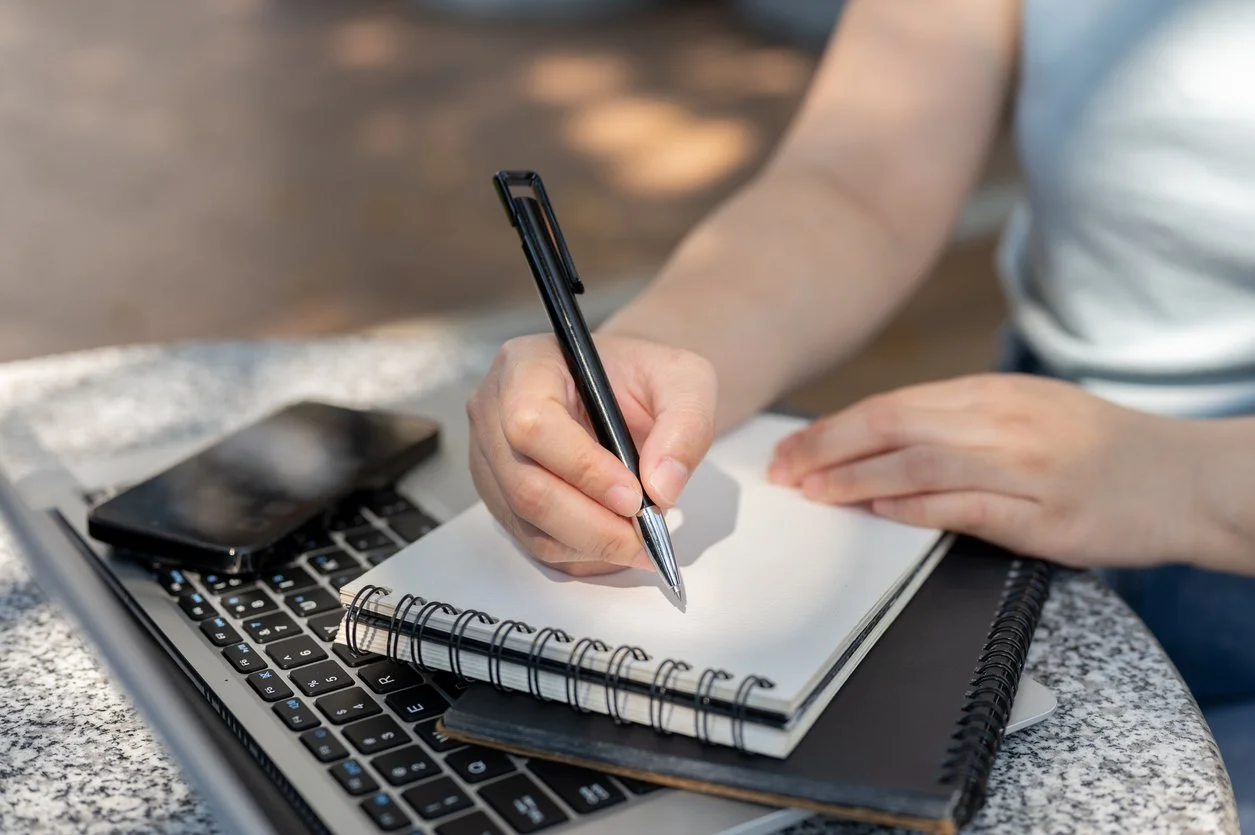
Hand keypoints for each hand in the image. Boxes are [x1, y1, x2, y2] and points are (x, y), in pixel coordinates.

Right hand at [467, 333, 716, 575]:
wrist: (624, 390)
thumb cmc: (645, 377)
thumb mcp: (685, 380)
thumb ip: (685, 425)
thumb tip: (662, 488)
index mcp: (526, 366)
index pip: (534, 425)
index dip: (583, 469)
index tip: (635, 497)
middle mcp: (493, 411)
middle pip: (526, 486)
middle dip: (593, 524)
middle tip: (647, 535)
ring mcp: (490, 458)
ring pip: (528, 523)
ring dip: (590, 544)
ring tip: (641, 539)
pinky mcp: (501, 496)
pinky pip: (534, 540)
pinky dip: (582, 553)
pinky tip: (618, 542)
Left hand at [767, 374, 1204, 568]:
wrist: (1185, 479)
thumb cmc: (1101, 448)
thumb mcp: (1028, 412)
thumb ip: (960, 422)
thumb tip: (884, 441)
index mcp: (993, 394)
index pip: (892, 404)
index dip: (832, 427)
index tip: (792, 446)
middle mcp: (1002, 422)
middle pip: (892, 426)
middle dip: (825, 448)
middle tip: (782, 470)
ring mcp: (1023, 468)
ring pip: (917, 464)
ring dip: (854, 479)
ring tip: (811, 492)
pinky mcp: (1044, 517)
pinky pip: (964, 508)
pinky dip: (913, 508)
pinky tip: (876, 511)